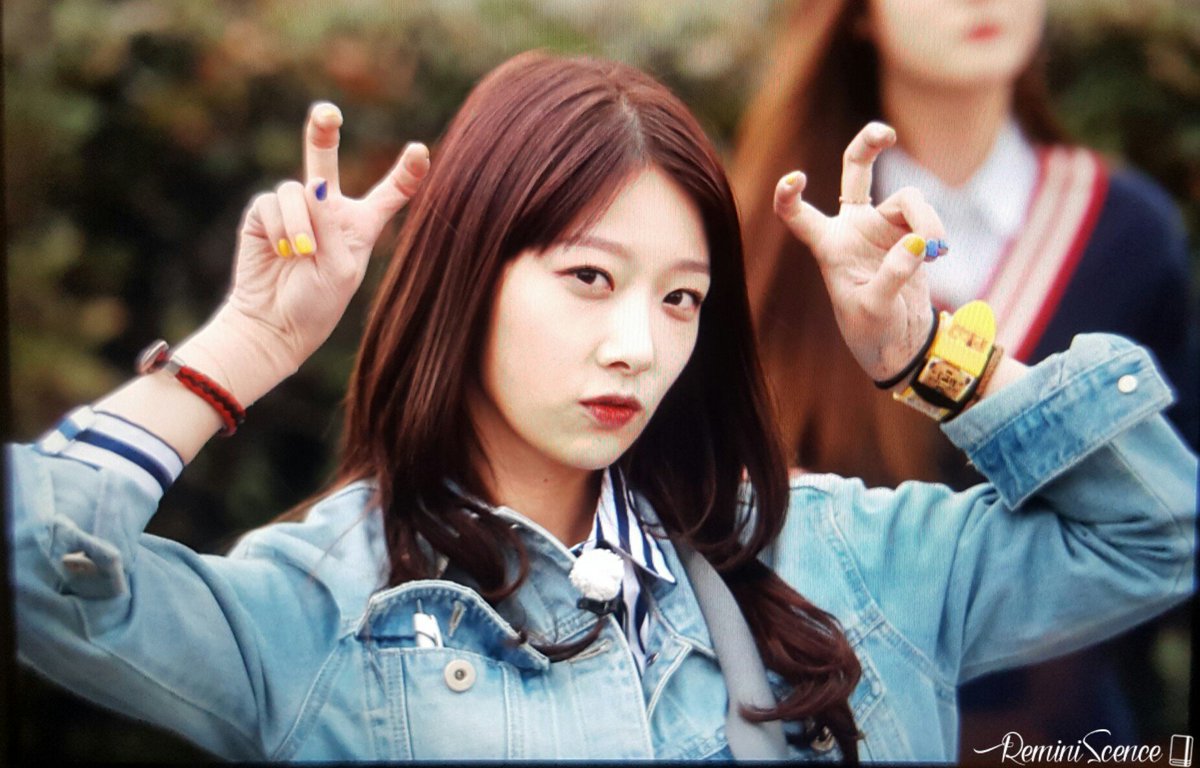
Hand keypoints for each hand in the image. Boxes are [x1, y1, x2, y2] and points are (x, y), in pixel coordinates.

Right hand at [213, 102, 429, 385]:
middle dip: (322, 131)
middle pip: (324, 160)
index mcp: (360, 225)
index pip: (388, 194)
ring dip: (301, 224)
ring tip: (301, 254)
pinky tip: (281, 252)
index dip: (405, 173)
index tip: (420, 151)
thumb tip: (312, 185)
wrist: (273, 323)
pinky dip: (280, 228)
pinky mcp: (262, 214)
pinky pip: (272, 203)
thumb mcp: (340, 269)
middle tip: (327, 111)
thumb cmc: (317, 303)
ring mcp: (294, 209)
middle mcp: (327, 209)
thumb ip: (332, 225)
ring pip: (299, 190)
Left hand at [773, 122, 942, 381]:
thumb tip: (917, 244)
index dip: (789, 195)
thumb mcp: (875, 309)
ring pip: (907, 199)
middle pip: (856, 171)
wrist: (899, 343)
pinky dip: (934, 231)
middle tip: (885, 133)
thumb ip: (893, 275)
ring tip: (936, 251)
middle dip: (868, 144)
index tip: (795, 177)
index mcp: (828, 246)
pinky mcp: (909, 233)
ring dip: (925, 220)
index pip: (798, 215)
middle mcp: (852, 228)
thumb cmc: (871, 331)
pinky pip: (925, 218)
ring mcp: (882, 226)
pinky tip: (938, 253)